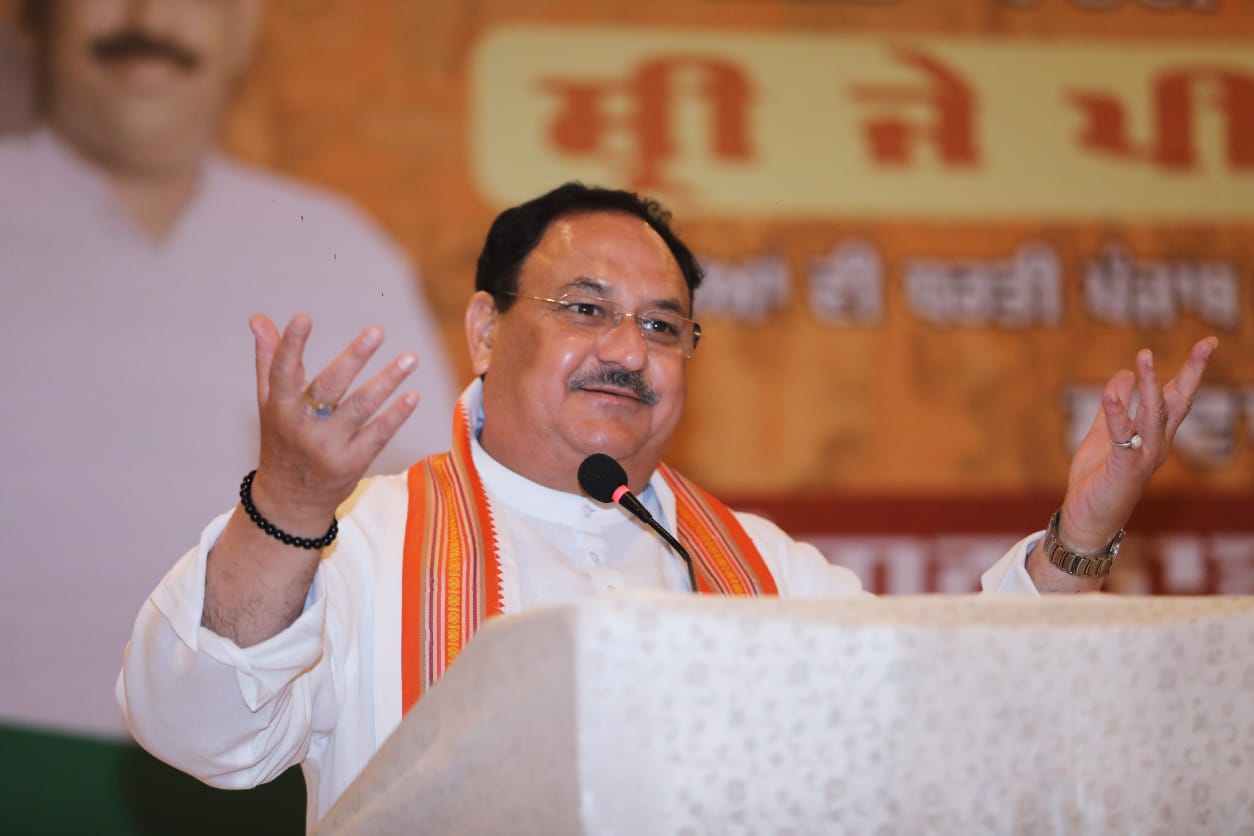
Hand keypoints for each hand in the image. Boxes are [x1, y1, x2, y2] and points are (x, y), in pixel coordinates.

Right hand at [248, 313, 419, 531]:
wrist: (289, 500)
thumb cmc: (281, 439)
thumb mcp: (269, 402)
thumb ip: (269, 359)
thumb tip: (258, 318)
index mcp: (279, 407)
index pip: (282, 371)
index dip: (291, 344)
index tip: (303, 318)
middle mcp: (302, 426)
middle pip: (329, 387)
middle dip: (353, 357)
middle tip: (376, 331)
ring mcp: (328, 446)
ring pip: (361, 408)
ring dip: (388, 381)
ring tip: (410, 358)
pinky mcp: (351, 463)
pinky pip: (378, 434)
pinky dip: (396, 414)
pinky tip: (412, 395)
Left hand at [1057, 337, 1217, 552]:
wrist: (1088, 517)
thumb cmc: (1099, 478)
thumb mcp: (1103, 434)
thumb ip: (1113, 407)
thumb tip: (1124, 374)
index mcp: (1155, 435)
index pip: (1177, 397)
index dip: (1191, 371)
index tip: (1208, 344)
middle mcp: (1157, 444)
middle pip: (1178, 402)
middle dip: (1192, 372)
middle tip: (1207, 344)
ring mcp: (1144, 456)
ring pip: (1154, 415)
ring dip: (1150, 384)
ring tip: (1144, 356)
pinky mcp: (1125, 468)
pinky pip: (1123, 436)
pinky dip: (1118, 413)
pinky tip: (1111, 391)